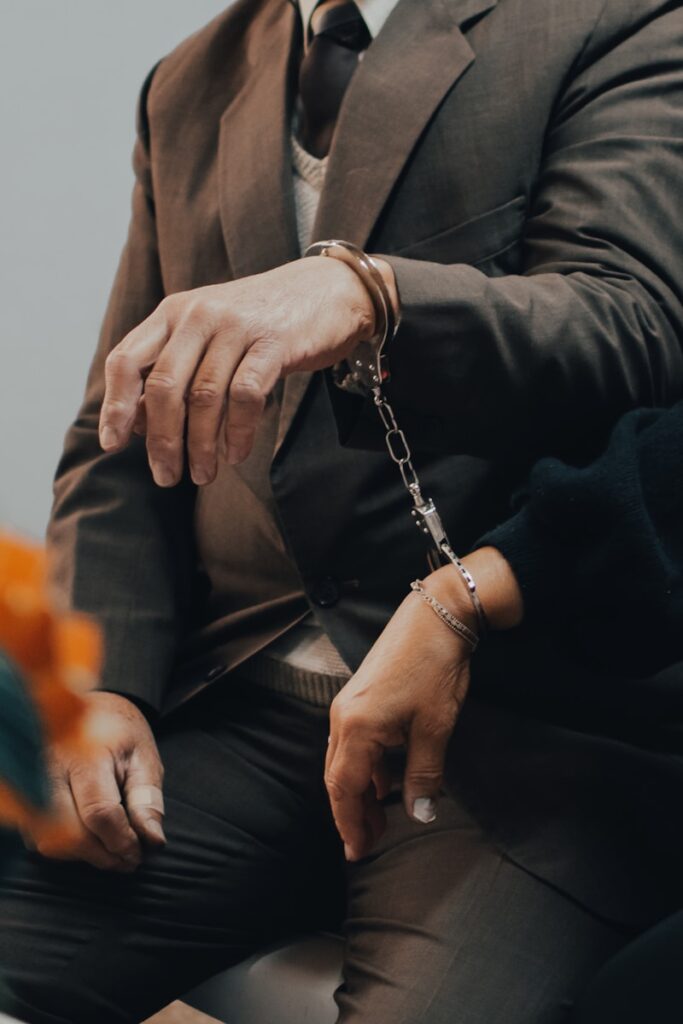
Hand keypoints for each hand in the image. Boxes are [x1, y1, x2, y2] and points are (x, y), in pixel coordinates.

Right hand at [25, 692, 165, 871]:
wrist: (89, 710)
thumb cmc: (120, 736)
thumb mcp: (144, 758)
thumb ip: (148, 800)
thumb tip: (152, 842)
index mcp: (85, 752)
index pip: (99, 812)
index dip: (121, 841)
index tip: (140, 853)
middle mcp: (49, 767)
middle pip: (68, 832)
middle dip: (102, 854)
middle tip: (129, 859)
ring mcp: (30, 782)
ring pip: (49, 840)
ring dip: (83, 853)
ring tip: (112, 847)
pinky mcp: (23, 797)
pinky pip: (39, 836)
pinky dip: (67, 846)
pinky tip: (90, 837)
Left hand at [98, 256, 393, 485]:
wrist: (329, 290)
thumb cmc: (264, 322)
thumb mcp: (210, 335)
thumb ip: (176, 369)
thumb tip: (140, 424)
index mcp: (173, 313)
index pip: (125, 359)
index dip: (115, 405)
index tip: (113, 444)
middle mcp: (199, 315)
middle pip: (164, 386)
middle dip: (162, 440)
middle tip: (166, 476)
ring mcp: (236, 326)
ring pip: (204, 396)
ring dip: (200, 445)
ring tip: (203, 475)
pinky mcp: (274, 342)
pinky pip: (246, 396)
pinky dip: (238, 432)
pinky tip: (235, 454)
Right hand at [325, 566, 474, 861]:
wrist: (435, 616)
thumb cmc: (434, 668)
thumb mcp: (434, 727)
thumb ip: (423, 775)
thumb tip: (419, 815)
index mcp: (355, 729)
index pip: (344, 790)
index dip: (350, 825)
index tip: (358, 853)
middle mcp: (342, 717)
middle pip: (337, 779)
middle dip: (351, 814)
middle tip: (367, 845)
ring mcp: (348, 705)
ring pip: (344, 761)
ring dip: (359, 792)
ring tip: (378, 820)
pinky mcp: (360, 696)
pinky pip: (353, 743)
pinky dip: (365, 768)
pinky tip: (384, 781)